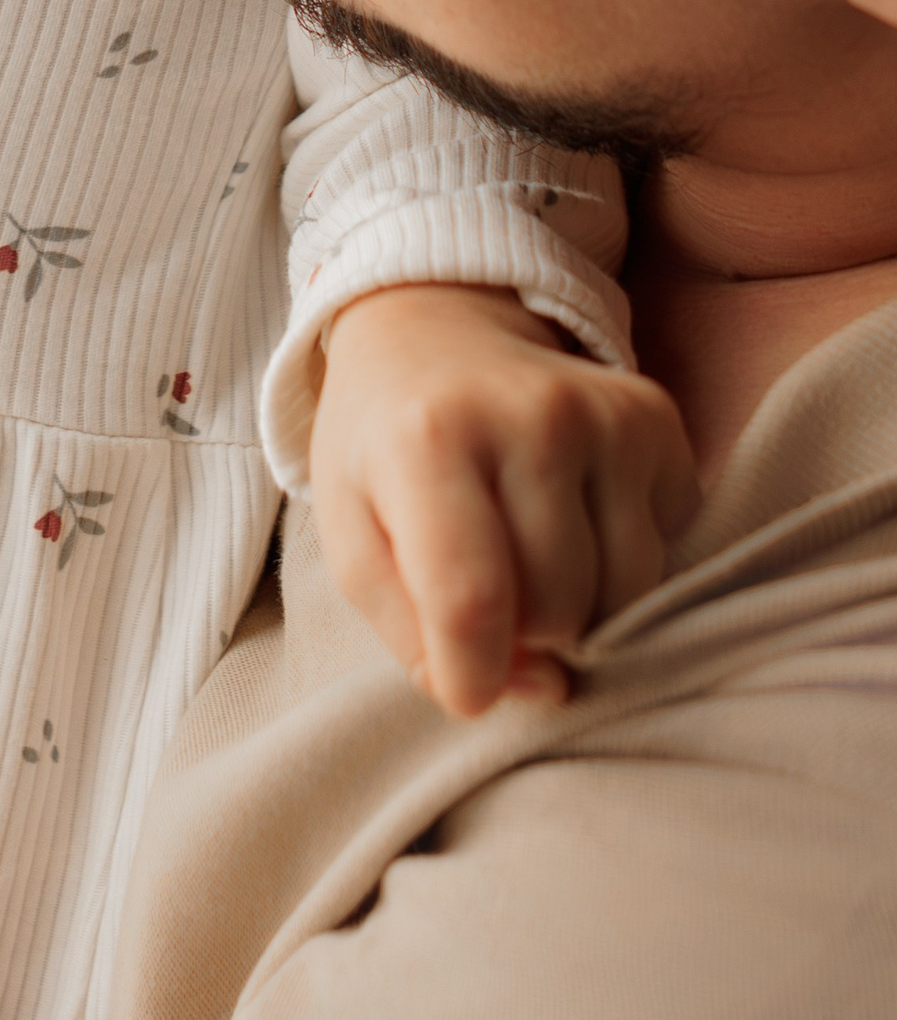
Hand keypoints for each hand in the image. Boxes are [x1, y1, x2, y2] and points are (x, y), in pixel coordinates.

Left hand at [311, 284, 700, 717]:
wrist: (432, 329)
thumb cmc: (382, 448)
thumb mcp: (353, 534)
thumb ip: (418, 634)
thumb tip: (543, 688)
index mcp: (424, 439)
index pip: (469, 600)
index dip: (474, 676)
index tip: (468, 690)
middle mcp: (524, 416)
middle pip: (557, 610)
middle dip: (522, 629)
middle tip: (487, 582)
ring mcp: (600, 412)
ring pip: (625, 592)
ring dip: (578, 603)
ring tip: (526, 549)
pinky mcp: (654, 418)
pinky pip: (666, 548)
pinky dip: (619, 558)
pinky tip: (570, 511)